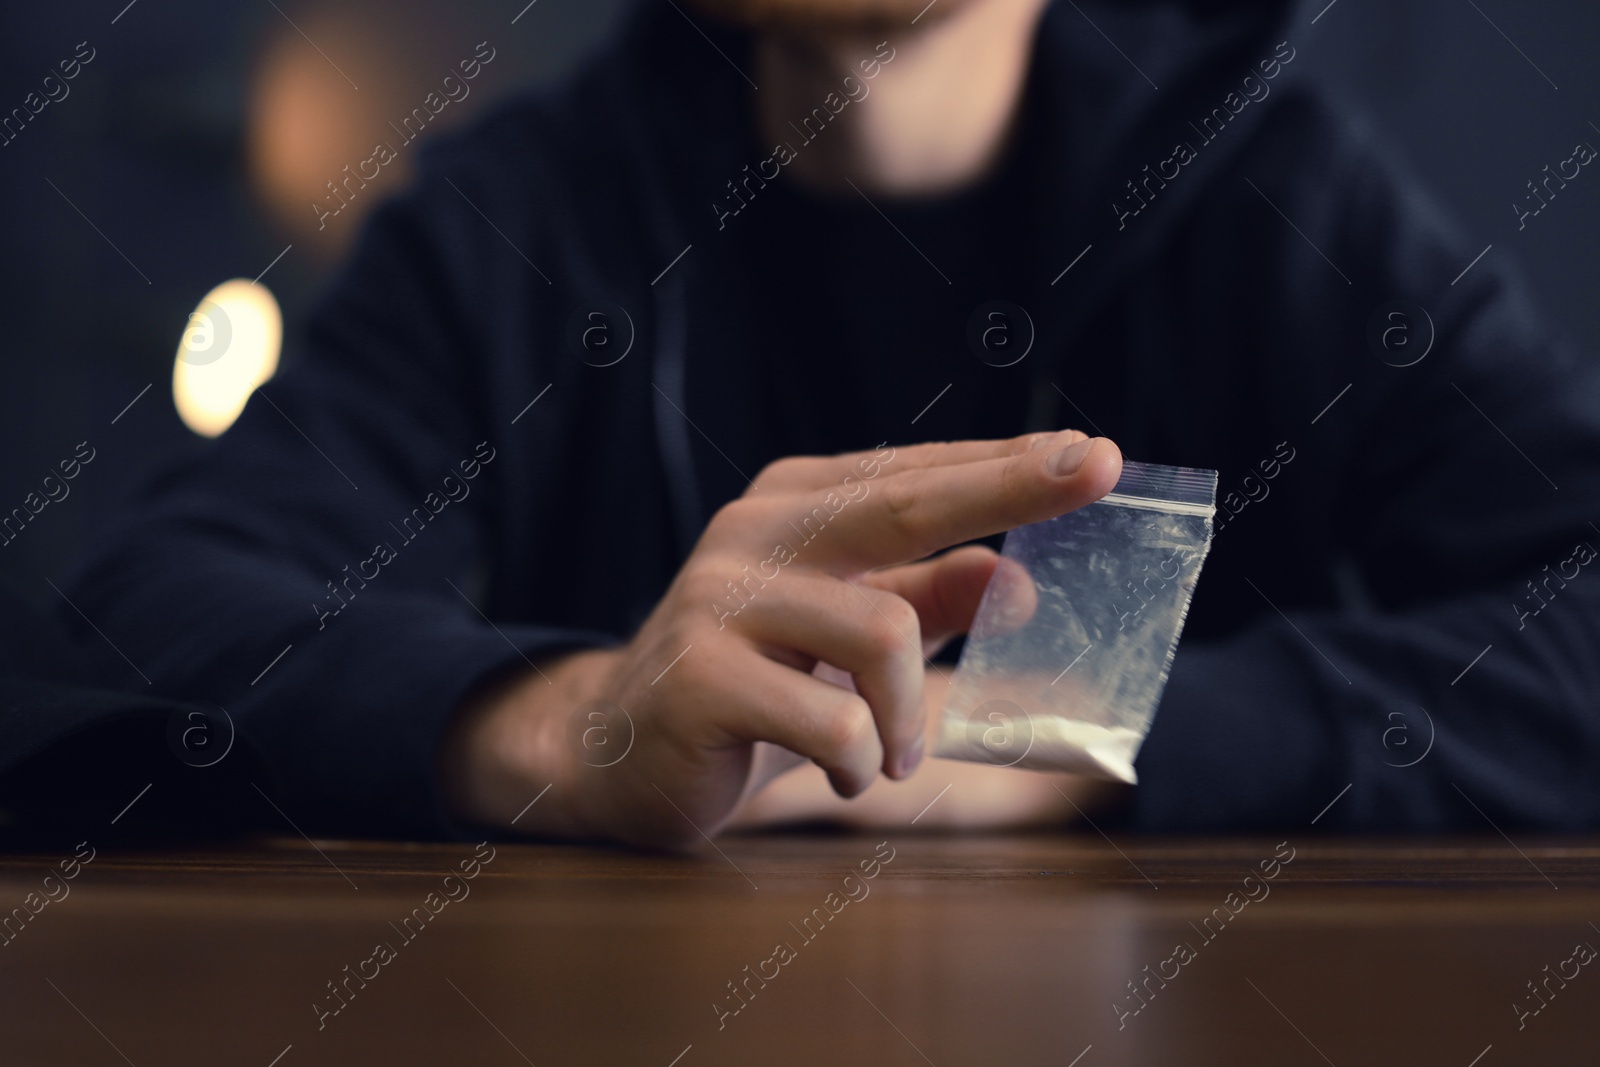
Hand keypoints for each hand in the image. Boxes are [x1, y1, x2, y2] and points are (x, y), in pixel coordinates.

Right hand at [439, 430, 1121, 846]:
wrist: (615, 747)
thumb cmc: (753, 683)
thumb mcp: (850, 638)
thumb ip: (928, 601)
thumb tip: (1020, 577)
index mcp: (794, 507)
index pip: (918, 476)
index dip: (1011, 465)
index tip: (1099, 454)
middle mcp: (755, 533)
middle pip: (904, 502)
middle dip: (1008, 488)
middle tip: (1093, 472)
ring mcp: (718, 599)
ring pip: (882, 631)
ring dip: (910, 712)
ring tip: (892, 753)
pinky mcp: (698, 675)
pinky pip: (830, 717)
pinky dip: (856, 756)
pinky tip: (837, 768)